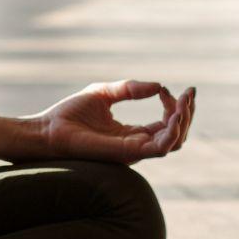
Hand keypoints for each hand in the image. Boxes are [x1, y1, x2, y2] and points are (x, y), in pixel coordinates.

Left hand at [39, 80, 193, 164]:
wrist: (47, 129)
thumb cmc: (70, 114)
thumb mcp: (104, 93)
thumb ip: (129, 89)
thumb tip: (159, 85)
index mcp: (132, 133)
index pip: (166, 125)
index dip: (174, 107)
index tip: (169, 90)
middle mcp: (136, 145)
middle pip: (175, 135)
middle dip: (187, 114)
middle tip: (191, 94)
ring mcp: (132, 151)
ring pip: (173, 143)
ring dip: (184, 121)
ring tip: (184, 102)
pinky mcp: (126, 153)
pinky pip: (159, 148)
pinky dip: (172, 132)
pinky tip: (174, 113)